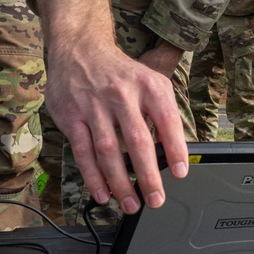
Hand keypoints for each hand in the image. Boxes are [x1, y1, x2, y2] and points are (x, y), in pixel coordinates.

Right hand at [34, 0, 188, 214]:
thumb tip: (175, 150)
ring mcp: (94, 105)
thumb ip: (163, 112)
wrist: (81, 48)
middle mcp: (122, 94)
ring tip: (131, 204)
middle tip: (156, 199)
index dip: (176, 148)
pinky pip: (83, 152)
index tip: (181, 173)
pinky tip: (103, 194)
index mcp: (148, 85)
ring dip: (120, 183)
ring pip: (109, 151)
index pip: (167, 120)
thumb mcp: (151, 81)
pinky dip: (93, 176)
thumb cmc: (122, 73)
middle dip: (148, 175)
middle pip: (137, 141)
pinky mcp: (72, 116)